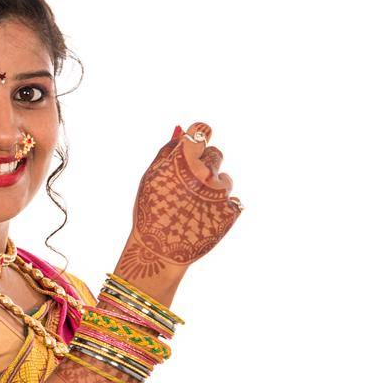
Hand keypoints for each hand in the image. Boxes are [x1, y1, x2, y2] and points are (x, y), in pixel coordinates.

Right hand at [117, 121, 242, 279]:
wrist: (159, 252)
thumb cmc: (150, 211)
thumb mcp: (150, 178)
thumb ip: (166, 151)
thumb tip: (182, 130)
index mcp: (183, 160)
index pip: (202, 131)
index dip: (199, 136)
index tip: (196, 144)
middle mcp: (204, 172)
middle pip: (215, 153)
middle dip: (204, 164)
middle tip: (188, 185)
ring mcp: (220, 192)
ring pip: (225, 178)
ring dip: (213, 187)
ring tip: (193, 206)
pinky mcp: (232, 210)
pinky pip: (232, 201)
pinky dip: (221, 207)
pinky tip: (203, 218)